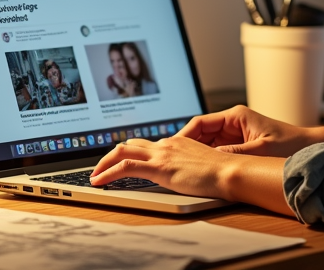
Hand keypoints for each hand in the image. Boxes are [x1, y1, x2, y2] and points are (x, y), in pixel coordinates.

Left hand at [90, 136, 230, 197]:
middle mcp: (167, 144)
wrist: (229, 172)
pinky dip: (108, 173)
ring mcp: (162, 154)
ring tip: (94, 176)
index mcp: (177, 142)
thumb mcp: (201, 166)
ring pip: (122, 151)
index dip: (130, 152)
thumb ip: (188, 165)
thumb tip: (183, 174)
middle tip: (101, 167)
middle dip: (111, 155)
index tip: (120, 161)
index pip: (147, 144)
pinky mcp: (159, 168)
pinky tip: (99, 182)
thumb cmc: (222, 173)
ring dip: (104, 163)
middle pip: (131, 143)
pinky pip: (125, 167)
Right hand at [178, 105, 319, 157]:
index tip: (174, 149)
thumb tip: (210, 160)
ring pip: (206, 144)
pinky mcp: (239, 145)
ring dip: (196, 155)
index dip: (184, 136)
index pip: (200, 122)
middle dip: (187, 147)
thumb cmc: (290, 144)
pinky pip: (217, 151)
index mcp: (236, 116)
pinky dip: (208, 160)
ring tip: (183, 169)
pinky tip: (201, 172)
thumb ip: (235, 154)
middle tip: (173, 162)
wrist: (308, 147)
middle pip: (200, 133)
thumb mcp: (260, 151)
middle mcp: (233, 123)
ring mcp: (235, 134)